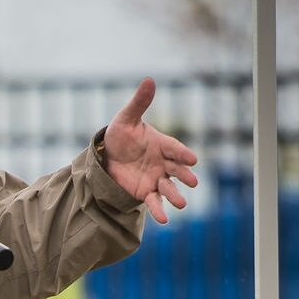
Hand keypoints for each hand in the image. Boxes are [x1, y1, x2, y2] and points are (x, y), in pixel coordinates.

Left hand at [103, 77, 198, 223]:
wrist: (107, 157)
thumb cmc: (120, 136)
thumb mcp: (126, 118)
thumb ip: (139, 103)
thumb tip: (149, 79)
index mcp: (162, 144)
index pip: (174, 148)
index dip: (181, 153)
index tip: (191, 158)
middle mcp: (163, 162)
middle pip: (177, 170)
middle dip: (184, 175)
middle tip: (192, 182)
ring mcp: (156, 178)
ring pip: (169, 187)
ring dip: (176, 195)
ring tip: (181, 203)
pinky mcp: (146, 191)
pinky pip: (154, 201)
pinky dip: (159, 210)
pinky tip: (163, 219)